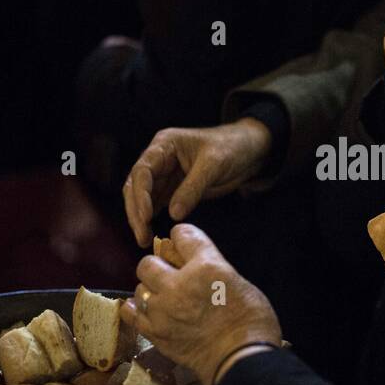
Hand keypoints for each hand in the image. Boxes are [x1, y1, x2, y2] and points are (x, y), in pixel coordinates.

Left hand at [120, 224, 282, 384]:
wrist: (241, 360)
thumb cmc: (252, 322)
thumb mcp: (240, 284)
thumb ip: (214, 271)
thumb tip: (200, 269)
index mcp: (205, 266)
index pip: (182, 235)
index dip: (181, 236)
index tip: (182, 240)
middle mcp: (178, 284)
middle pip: (148, 262)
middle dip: (158, 265)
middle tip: (169, 275)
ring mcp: (163, 309)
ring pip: (139, 288)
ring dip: (149, 290)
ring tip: (162, 298)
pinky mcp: (155, 332)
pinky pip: (131, 314)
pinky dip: (137, 310)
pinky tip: (147, 311)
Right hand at [123, 119, 272, 246]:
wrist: (248, 150)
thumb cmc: (231, 148)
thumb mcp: (214, 165)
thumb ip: (193, 188)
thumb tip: (173, 214)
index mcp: (165, 144)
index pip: (142, 170)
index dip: (141, 194)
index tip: (145, 216)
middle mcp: (159, 159)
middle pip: (136, 186)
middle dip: (136, 211)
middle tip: (142, 236)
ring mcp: (164, 174)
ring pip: (143, 198)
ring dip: (140, 218)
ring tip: (144, 240)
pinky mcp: (172, 188)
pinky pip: (155, 204)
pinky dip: (151, 218)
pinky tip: (151, 233)